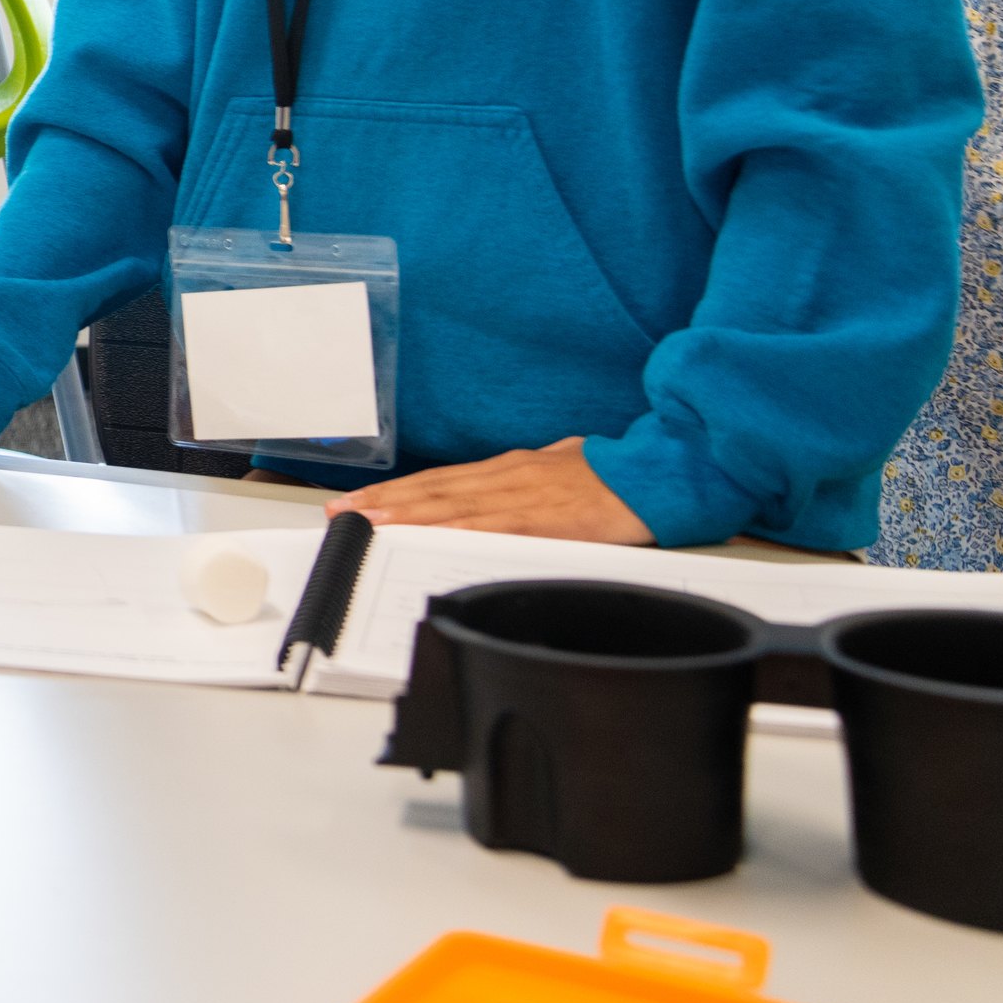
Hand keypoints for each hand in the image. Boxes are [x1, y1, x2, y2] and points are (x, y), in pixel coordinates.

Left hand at [334, 437, 650, 542]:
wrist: (660, 472)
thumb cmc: (616, 474)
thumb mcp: (563, 468)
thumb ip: (531, 481)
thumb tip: (512, 486)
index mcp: (510, 469)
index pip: (440, 481)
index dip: (396, 492)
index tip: (360, 503)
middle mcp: (508, 475)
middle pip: (434, 489)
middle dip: (384, 502)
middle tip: (341, 514)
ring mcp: (525, 492)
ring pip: (453, 503)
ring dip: (406, 513)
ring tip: (367, 522)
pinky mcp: (548, 515)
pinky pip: (494, 523)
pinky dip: (457, 528)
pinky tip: (431, 534)